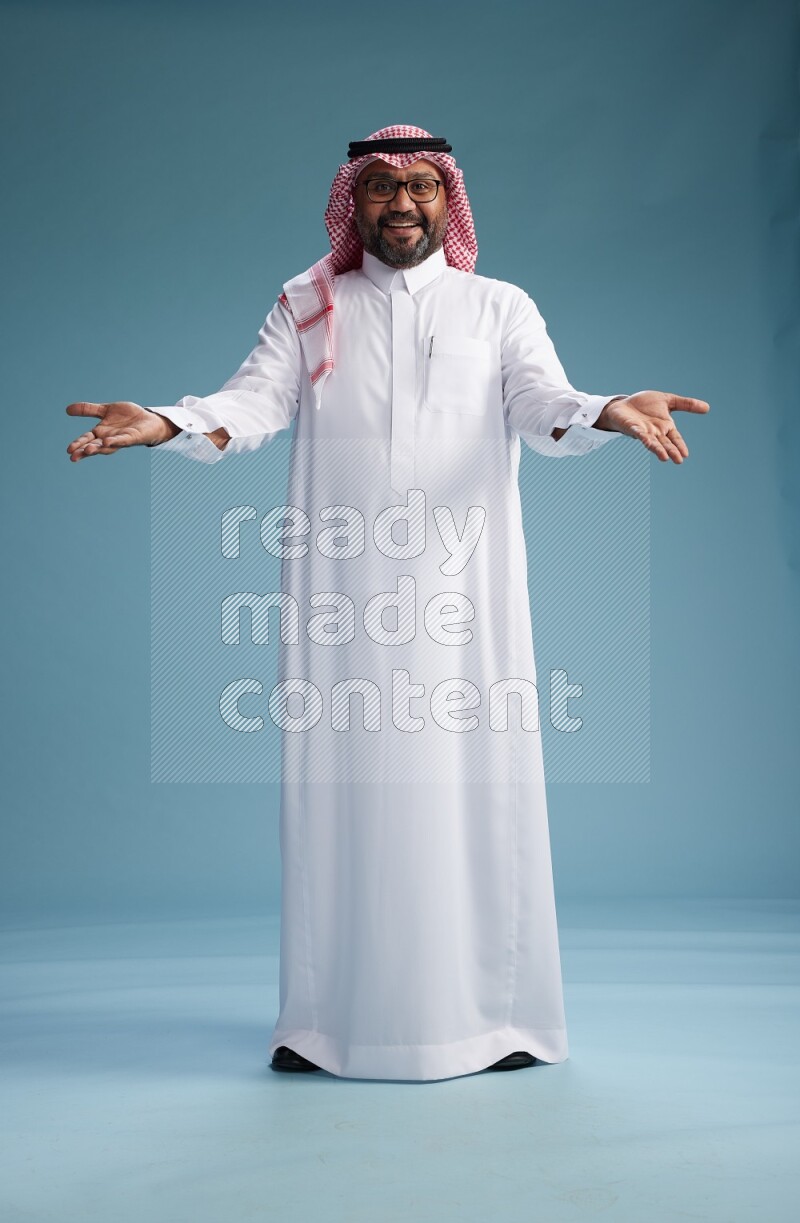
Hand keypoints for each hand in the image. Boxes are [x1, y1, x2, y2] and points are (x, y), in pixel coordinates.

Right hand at [65, 401, 179, 460]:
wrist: (149, 419)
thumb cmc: (128, 417)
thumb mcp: (105, 410)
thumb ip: (88, 410)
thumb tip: (66, 409)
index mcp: (101, 432)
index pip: (87, 439)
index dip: (78, 444)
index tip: (69, 450)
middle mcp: (109, 438)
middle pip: (95, 446)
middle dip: (84, 450)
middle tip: (73, 456)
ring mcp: (121, 439)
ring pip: (108, 446)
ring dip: (98, 448)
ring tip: (88, 450)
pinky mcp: (133, 437)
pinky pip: (124, 440)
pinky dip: (116, 441)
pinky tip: (108, 442)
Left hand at [594, 391, 709, 462]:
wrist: (624, 404)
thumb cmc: (644, 404)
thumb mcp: (668, 401)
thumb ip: (686, 404)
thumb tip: (708, 408)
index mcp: (665, 427)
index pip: (675, 438)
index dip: (679, 446)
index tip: (685, 455)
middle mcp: (655, 432)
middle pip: (665, 443)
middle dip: (671, 451)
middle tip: (678, 461)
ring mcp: (644, 431)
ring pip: (652, 442)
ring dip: (658, 449)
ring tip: (664, 458)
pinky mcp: (632, 428)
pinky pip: (639, 433)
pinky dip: (643, 437)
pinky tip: (647, 441)